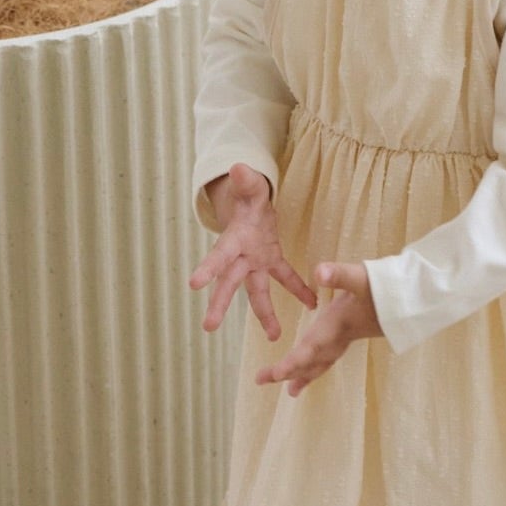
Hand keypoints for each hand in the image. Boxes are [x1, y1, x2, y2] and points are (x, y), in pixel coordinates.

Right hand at [188, 162, 317, 340]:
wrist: (249, 202)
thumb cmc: (246, 195)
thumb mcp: (248, 187)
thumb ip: (246, 181)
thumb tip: (238, 167)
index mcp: (233, 239)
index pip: (218, 255)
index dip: (207, 268)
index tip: (194, 284)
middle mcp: (240, 257)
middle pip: (229, 282)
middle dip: (219, 304)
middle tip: (208, 326)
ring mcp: (255, 262)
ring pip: (256, 292)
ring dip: (265, 314)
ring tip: (276, 337)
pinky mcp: (271, 261)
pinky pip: (285, 278)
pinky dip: (300, 290)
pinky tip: (312, 304)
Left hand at [255, 261, 383, 396]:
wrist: (413, 298)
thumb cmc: (386, 286)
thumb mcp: (362, 276)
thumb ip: (340, 275)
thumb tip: (319, 272)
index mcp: (337, 324)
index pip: (312, 347)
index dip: (293, 362)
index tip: (274, 374)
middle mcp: (340, 336)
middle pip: (311, 359)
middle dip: (287, 370)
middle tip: (260, 379)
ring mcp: (347, 337)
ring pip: (322, 362)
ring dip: (304, 375)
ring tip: (290, 392)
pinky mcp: (351, 334)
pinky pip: (330, 356)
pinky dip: (318, 366)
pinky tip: (313, 369)